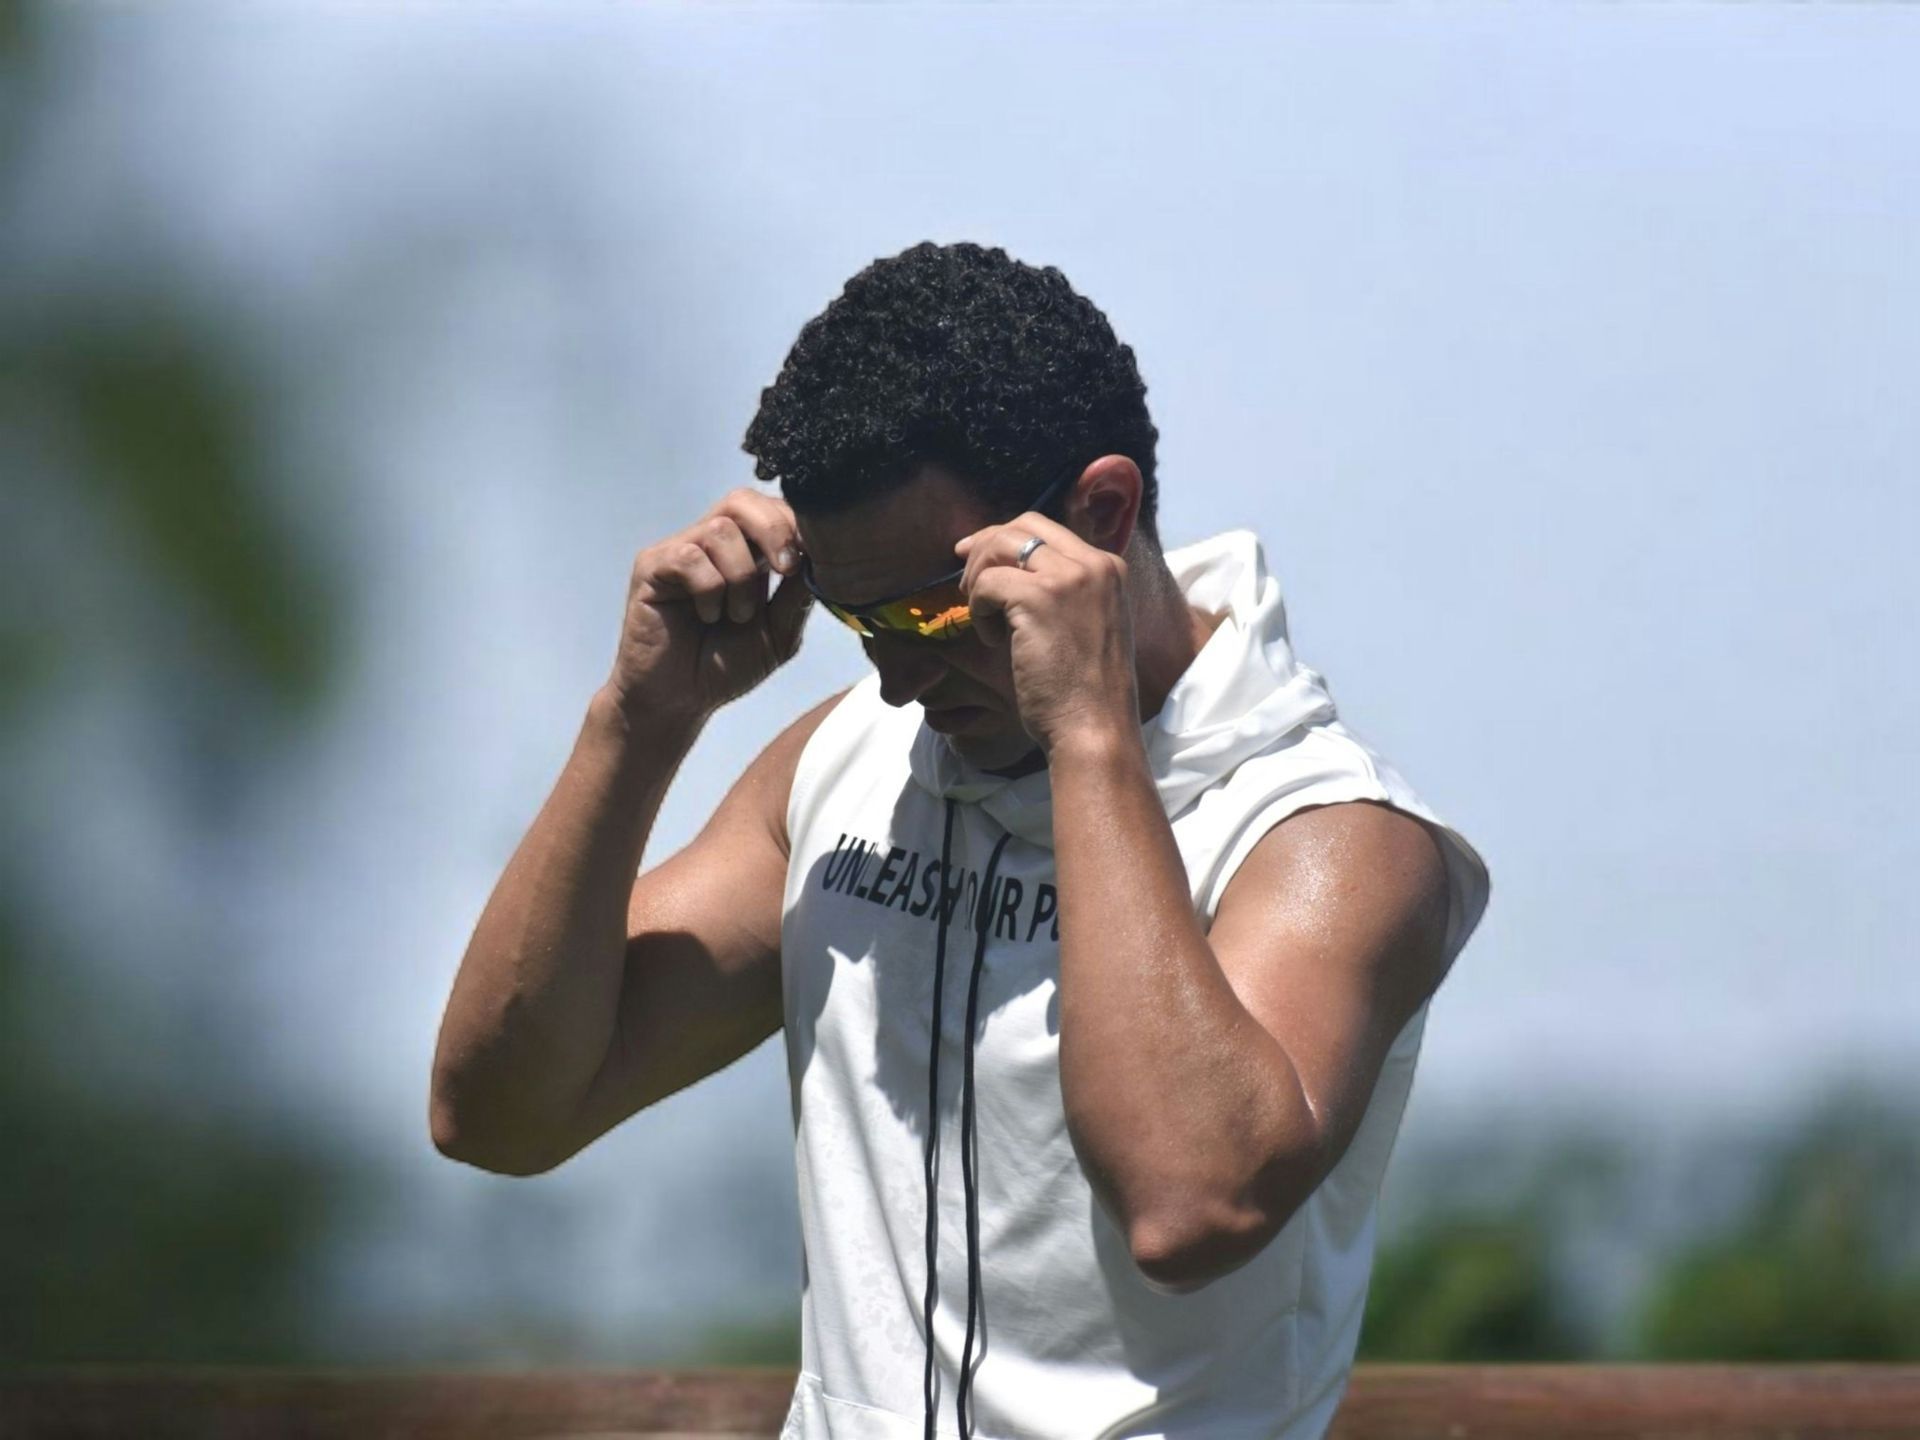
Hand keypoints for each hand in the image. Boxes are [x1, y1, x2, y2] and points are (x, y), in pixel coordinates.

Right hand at [606, 487, 813, 723]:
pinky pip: (689, 557)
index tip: (811, 560)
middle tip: (786, 569)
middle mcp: (711, 544)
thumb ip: (797, 595)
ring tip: (735, 616)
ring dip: (741, 578)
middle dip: (774, 530)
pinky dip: (709, 590)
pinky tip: (706, 616)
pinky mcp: (651, 566)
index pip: (771, 510)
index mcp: (745, 553)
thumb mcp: (778, 633)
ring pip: (720, 530)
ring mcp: (679, 550)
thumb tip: (822, 557)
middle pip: (743, 501)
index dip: (795, 525)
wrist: (680, 701)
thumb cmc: (725, 666)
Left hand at [953, 512, 1139, 752]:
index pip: (1047, 528)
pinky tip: (994, 641)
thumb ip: (1062, 592)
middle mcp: (1093, 565)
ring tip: (985, 619)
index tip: (975, 557)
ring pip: (1000, 547)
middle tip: (965, 582)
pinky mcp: (1038, 599)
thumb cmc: (1084, 691)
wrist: (1095, 728)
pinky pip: (987, 585)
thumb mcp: (1086, 624)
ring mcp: (1068, 579)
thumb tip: (1006, 568)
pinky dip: (980, 612)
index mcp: (1109, 568)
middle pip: (1022, 525)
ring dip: (979, 579)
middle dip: (985, 547)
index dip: (1004, 537)